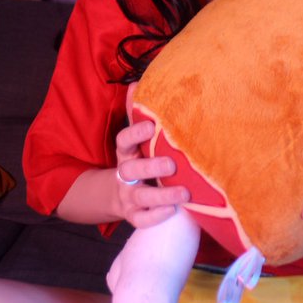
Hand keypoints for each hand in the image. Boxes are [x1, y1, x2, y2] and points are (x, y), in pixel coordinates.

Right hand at [114, 85, 189, 227]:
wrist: (119, 194)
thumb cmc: (138, 159)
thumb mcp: (136, 139)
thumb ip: (137, 113)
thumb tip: (135, 82)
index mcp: (126, 152)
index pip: (123, 140)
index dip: (135, 134)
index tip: (152, 127)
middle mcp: (125, 174)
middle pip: (131, 170)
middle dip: (150, 167)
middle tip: (172, 165)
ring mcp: (128, 196)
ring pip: (139, 196)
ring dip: (160, 195)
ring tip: (184, 193)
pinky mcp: (134, 214)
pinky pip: (140, 219)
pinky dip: (154, 217)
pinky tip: (171, 211)